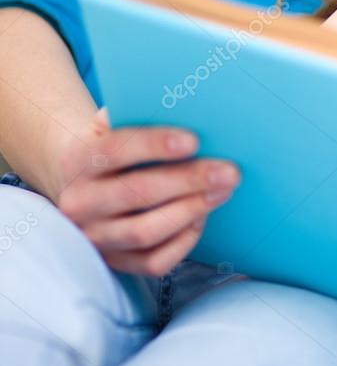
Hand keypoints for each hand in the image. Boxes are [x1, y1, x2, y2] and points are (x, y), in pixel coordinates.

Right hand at [55, 107, 240, 275]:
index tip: (194, 140)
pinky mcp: (113, 263)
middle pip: (138, 193)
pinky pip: (154, 261)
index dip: (155, 144)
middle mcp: (79, 202)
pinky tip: (202, 217)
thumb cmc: (114, 146)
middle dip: (190, 180)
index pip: (115, 150)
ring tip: (223, 191)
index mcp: (78, 160)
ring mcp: (95, 237)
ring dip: (192, 209)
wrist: (86, 183)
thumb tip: (184, 102)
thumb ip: (139, 111)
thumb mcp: (114, 123)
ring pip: (146, 230)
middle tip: (229, 171)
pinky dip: (183, 240)